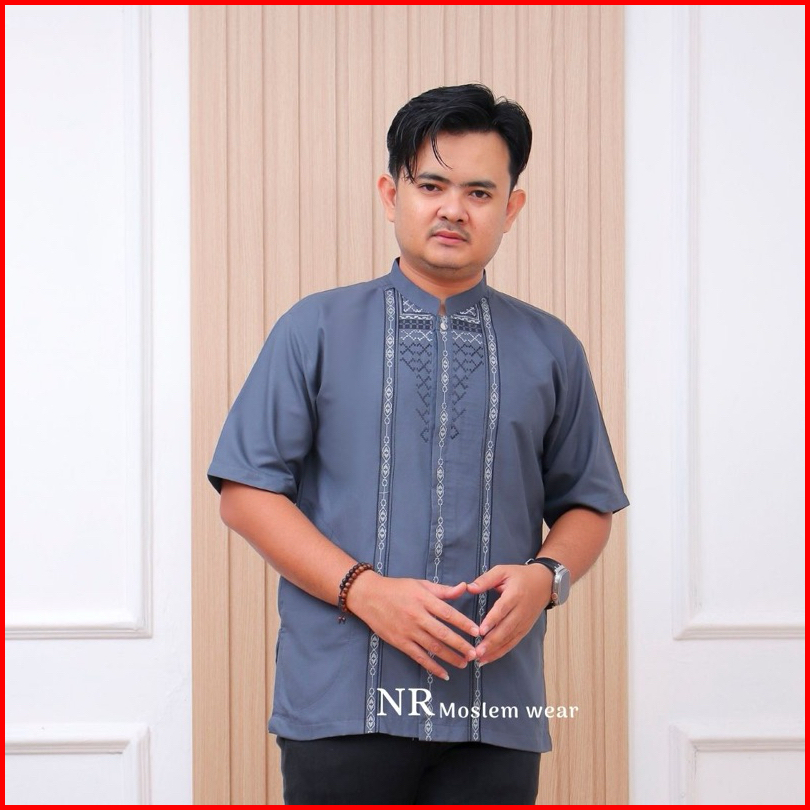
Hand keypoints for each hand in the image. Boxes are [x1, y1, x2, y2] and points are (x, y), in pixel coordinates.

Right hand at [347, 572, 478, 680]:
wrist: (368, 596)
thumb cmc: (397, 588)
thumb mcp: (420, 584)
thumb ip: (443, 590)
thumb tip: (464, 587)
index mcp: (424, 599)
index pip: (448, 613)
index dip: (463, 623)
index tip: (477, 631)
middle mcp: (417, 616)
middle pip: (443, 633)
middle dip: (461, 645)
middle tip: (475, 653)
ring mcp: (408, 631)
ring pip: (433, 648)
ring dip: (450, 657)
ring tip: (464, 663)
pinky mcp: (400, 642)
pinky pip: (419, 657)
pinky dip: (432, 667)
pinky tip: (444, 673)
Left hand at [466, 564, 550, 664]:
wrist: (544, 583)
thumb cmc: (519, 576)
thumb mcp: (503, 571)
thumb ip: (486, 579)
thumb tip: (469, 587)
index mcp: (515, 594)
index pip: (503, 609)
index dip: (492, 620)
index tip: (481, 631)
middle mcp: (521, 611)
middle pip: (506, 628)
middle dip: (491, 642)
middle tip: (477, 652)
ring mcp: (524, 622)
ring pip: (509, 639)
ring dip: (495, 650)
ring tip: (480, 659)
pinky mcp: (525, 629)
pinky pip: (513, 642)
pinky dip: (501, 652)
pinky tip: (489, 658)